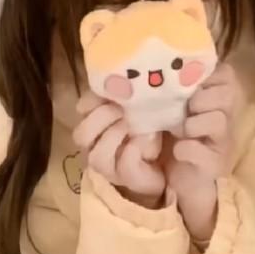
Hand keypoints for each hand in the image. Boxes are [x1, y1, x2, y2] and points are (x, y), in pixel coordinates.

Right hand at [73, 91, 164, 208]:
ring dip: (114, 136)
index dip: (90, 99)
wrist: (174, 161)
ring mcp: (112, 167)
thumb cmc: (155, 127)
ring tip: (133, 125)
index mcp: (98, 125)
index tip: (108, 90)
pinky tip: (148, 138)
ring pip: (97, 156)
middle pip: (81, 135)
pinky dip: (135, 149)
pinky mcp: (130, 179)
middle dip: (100, 117)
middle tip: (121, 109)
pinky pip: (125, 166)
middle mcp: (98, 147)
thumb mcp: (142, 106)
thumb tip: (126, 74)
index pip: (82, 110)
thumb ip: (130, 93)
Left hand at [164, 63, 235, 240]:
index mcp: (217, 97)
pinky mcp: (214, 164)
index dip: (207, 74)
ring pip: (219, 121)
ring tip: (182, 130)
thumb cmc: (174, 132)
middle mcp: (225, 117)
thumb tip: (155, 64)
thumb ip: (175, 86)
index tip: (188, 83)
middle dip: (202, 98)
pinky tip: (179, 149)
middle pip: (227, 94)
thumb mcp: (174, 105)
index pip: (226, 73)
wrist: (180, 176)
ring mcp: (222, 141)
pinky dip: (188, 149)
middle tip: (187, 108)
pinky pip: (204, 152)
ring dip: (195, 123)